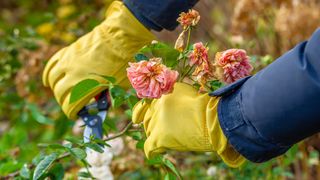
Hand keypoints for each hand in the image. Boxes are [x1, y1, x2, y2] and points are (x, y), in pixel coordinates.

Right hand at [42, 1, 154, 118]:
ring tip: (62, 93)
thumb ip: (110, 97)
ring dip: (55, 88)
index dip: (72, 113)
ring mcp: (68, 62)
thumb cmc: (123, 63)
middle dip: (64, 102)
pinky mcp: (68, 51)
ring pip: (52, 79)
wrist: (120, 38)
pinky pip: (52, 64)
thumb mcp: (119, 85)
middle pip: (60, 94)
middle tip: (72, 104)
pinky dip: (48, 74)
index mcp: (86, 86)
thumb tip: (104, 104)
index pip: (70, 106)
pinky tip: (48, 81)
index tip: (75, 115)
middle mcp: (73, 75)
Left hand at [132, 83, 244, 166]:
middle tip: (161, 130)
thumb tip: (166, 97)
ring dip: (155, 135)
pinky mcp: (159, 137)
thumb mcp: (186, 91)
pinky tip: (153, 153)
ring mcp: (157, 122)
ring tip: (165, 138)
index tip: (136, 118)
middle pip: (147, 120)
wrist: (212, 119)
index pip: (144, 104)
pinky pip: (149, 146)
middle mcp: (156, 107)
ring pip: (149, 132)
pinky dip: (150, 150)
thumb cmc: (205, 105)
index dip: (139, 112)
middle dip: (152, 125)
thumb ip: (172, 93)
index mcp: (162, 95)